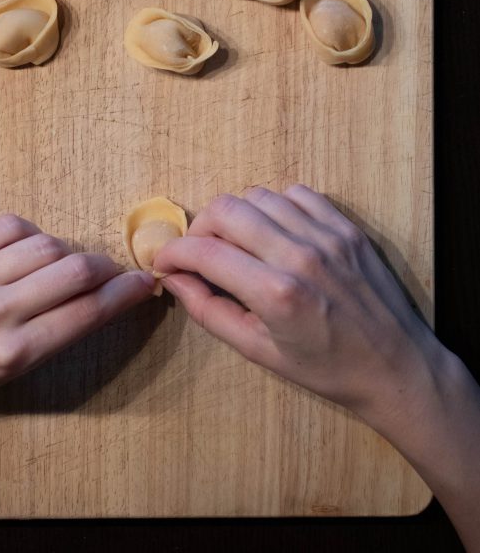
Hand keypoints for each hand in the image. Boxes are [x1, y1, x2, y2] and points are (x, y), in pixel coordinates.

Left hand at [0, 215, 154, 416]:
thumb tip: (108, 290)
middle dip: (103, 267)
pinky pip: (10, 225)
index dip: (125, 293)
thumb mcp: (18, 368)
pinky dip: (30, 234)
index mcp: (14, 353)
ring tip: (56, 265)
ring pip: (47, 245)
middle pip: (75, 271)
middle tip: (107, 270)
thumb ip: (61, 328)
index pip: (87, 312)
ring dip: (64, 252)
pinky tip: (26, 249)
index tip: (144, 281)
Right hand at [154, 184, 440, 422]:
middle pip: (226, 209)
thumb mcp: (259, 351)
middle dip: (199, 228)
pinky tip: (275, 232)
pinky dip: (275, 207)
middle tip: (199, 252)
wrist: (395, 365)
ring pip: (259, 195)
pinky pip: (297, 194)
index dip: (173, 252)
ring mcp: (327, 235)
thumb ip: (210, 311)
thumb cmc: (326, 368)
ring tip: (238, 243)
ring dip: (236, 216)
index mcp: (276, 294)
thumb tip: (175, 278)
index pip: (204, 252)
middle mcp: (300, 255)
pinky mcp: (346, 227)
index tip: (166, 261)